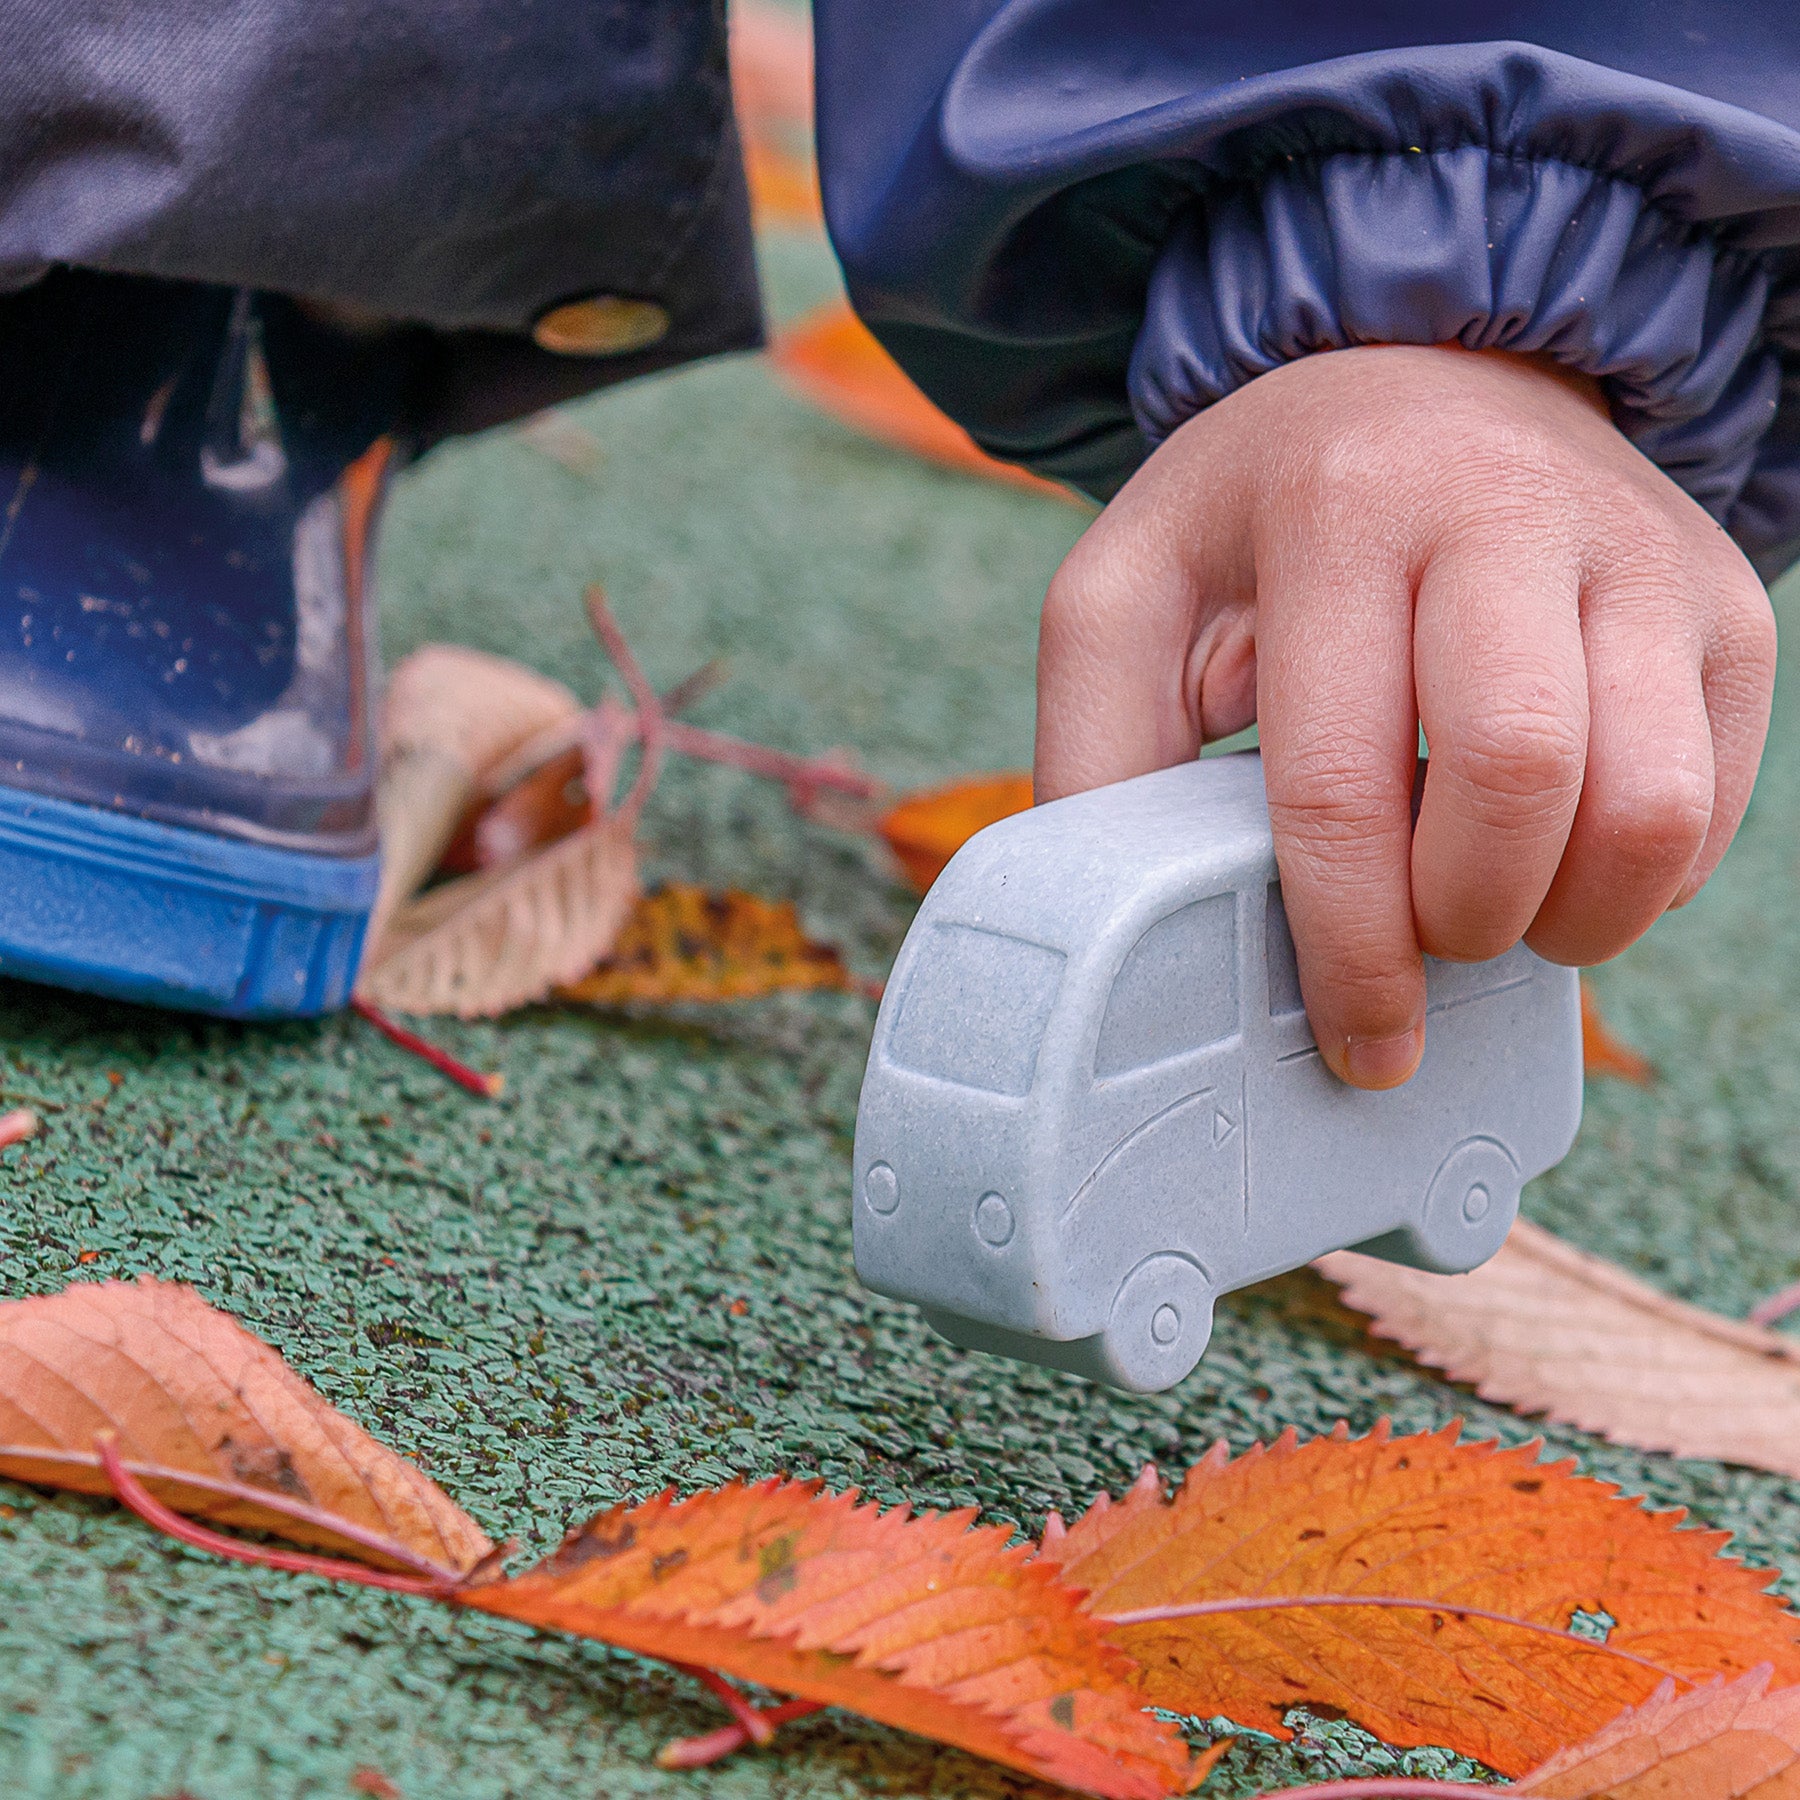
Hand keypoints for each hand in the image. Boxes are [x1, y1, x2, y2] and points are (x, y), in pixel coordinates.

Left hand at [1036, 344, 1775, 1088]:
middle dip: (1462, 922)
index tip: (1359, 1042)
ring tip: (1492, 912)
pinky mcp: (1719, 600)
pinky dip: (1638, 879)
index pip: (1343, 781)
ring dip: (1570, 918)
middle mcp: (1503, 508)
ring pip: (1647, 806)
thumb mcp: (1129, 597)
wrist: (1425, 376)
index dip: (1351, 949)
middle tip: (1421, 944)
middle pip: (1519, 783)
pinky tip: (1554, 855)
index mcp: (1333, 511)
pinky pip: (1711, 801)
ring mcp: (1635, 551)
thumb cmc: (1260, 521)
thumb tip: (1117, 939)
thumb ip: (1099, 752)